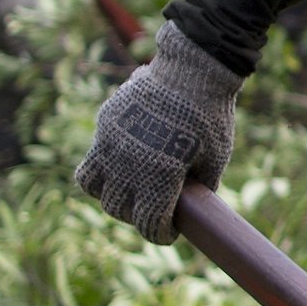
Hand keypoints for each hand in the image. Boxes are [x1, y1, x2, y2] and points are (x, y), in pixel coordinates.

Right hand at [75, 23, 240, 242]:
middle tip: (151, 209)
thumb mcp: (216, 159)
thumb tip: (192, 208)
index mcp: (160, 176)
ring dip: (111, 196)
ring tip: (129, 192)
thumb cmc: (211, 117)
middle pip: (118, 209)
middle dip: (135, 216)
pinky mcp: (105, 124)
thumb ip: (201, 187)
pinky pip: (90, 159)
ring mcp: (112, 142)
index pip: (148, 224)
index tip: (168, 232)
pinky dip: (100, 171)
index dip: (160, 234)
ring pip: (95, 188)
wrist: (194, 71)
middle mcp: (129, 162)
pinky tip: (118, 168)